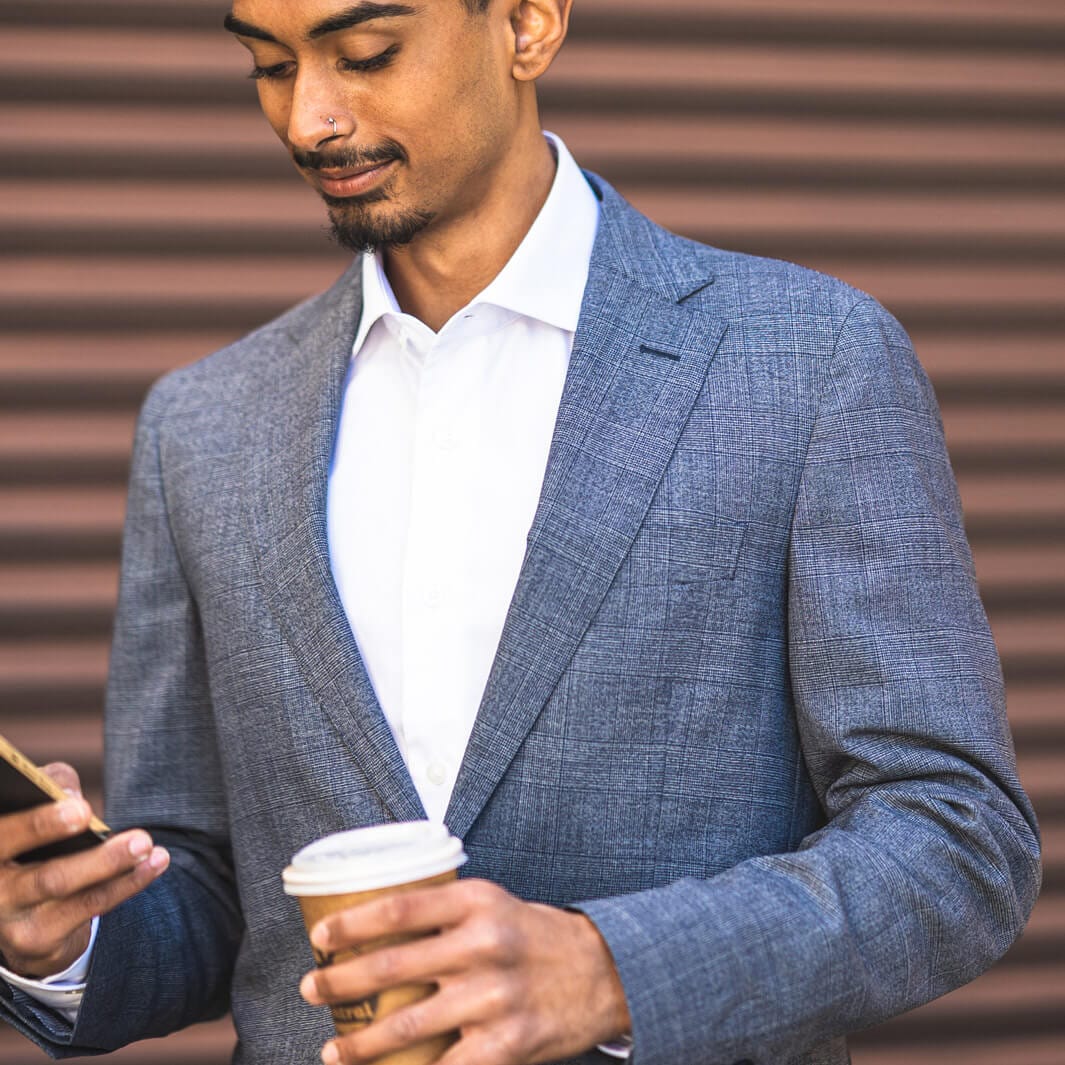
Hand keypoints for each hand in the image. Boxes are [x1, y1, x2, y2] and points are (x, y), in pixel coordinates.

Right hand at [0, 763, 169, 977]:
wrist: (23, 913)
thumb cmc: (33, 839)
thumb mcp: (33, 807)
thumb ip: (49, 786)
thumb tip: (69, 793)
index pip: (1, 829)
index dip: (31, 818)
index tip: (67, 801)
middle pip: (13, 849)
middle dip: (47, 828)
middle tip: (86, 812)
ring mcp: (6, 915)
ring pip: (57, 883)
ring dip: (106, 861)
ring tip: (143, 842)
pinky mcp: (35, 939)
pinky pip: (89, 906)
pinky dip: (127, 882)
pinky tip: (155, 862)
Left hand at [300, 878, 630, 1064]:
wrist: (604, 972)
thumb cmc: (536, 936)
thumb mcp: (496, 904)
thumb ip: (446, 913)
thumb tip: (377, 924)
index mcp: (477, 903)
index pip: (400, 908)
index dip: (353, 923)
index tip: (321, 935)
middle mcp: (484, 946)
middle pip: (393, 967)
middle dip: (342, 983)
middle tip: (312, 989)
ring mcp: (495, 998)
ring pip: (408, 1027)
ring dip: (360, 1043)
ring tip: (333, 1048)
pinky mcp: (508, 1043)